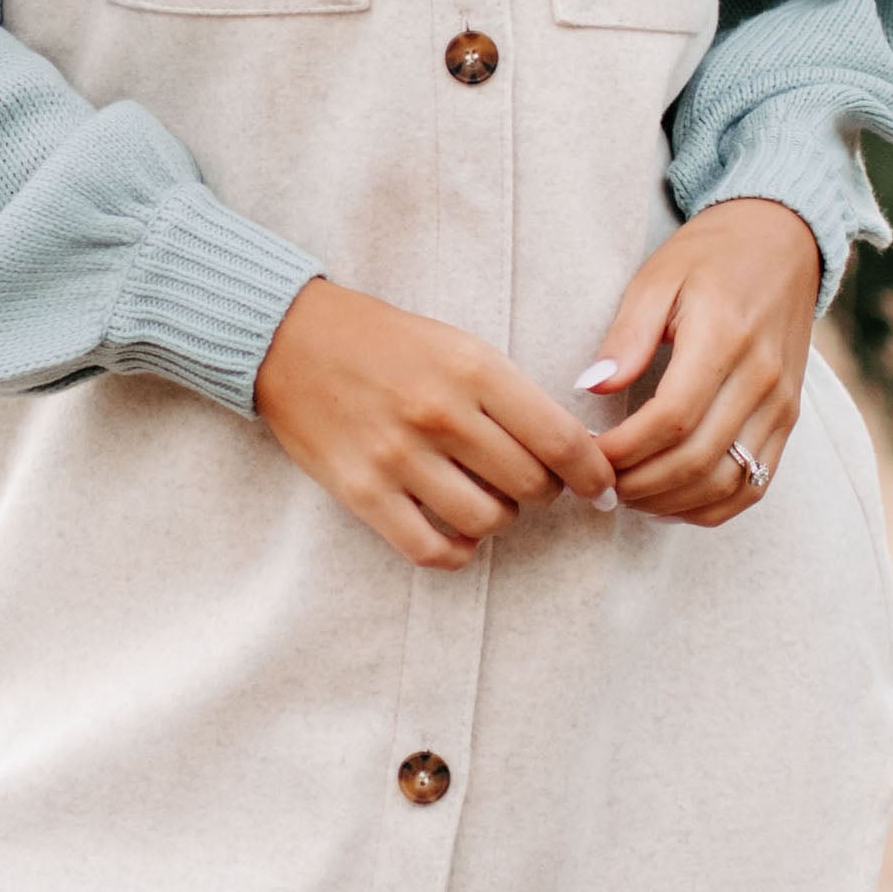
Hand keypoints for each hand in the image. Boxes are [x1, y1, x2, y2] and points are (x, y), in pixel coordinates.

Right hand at [253, 278, 616, 569]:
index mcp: (474, 369)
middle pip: (532, 486)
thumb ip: (511, 396)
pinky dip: (458, 552)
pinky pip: (432, 550)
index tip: (601, 488)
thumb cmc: (386, 342)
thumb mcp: (459, 346)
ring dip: (500, 519)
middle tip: (530, 482)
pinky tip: (458, 534)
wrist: (291, 339)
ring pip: (489, 521)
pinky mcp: (363, 492)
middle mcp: (440, 413)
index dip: (593, 474)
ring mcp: (399, 456)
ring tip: (487, 498)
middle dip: (544, 492)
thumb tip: (569, 456)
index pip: (561, 439)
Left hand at [576, 201, 821, 524]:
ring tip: (628, 494)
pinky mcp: (788, 419)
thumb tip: (590, 386)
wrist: (781, 241)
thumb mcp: (657, 277)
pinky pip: (755, 484)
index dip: (625, 449)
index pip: (671, 418)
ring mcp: (781, 404)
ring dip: (672, 502)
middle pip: (698, 460)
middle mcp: (761, 378)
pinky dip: (711, 505)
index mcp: (724, 337)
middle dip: (640, 484)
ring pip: (728, 483)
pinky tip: (672, 500)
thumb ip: (626, 335)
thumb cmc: (709, 256)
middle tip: (599, 483)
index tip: (588, 453)